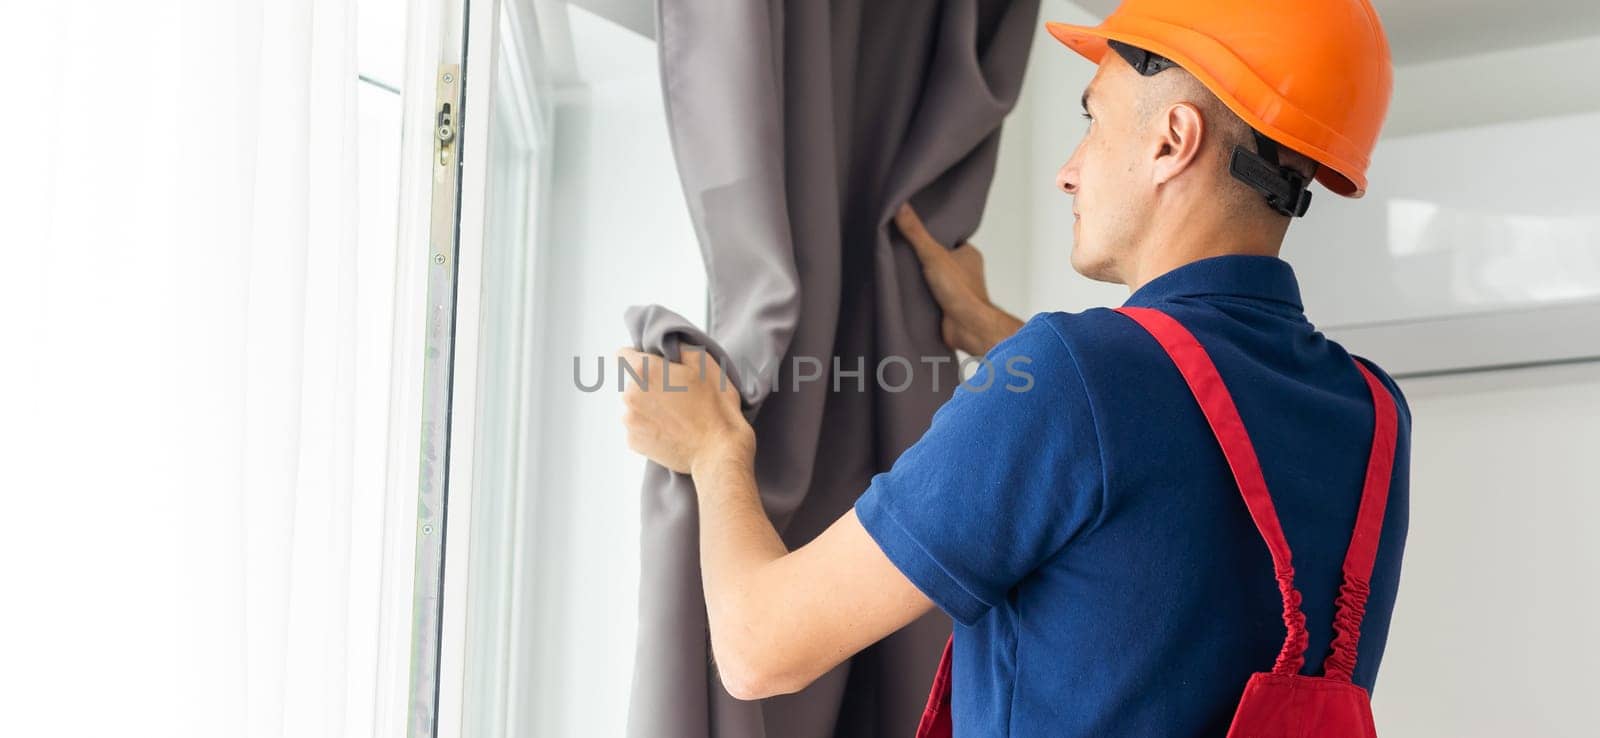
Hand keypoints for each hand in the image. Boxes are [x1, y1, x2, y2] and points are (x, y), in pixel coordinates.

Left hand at [617, 346, 754, 476]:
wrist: (719, 452)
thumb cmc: (715, 407)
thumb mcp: (705, 364)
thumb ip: (679, 347)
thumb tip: (668, 345)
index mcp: (644, 371)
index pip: (623, 354)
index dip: (641, 356)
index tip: (658, 366)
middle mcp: (629, 394)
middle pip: (632, 381)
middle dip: (650, 384)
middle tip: (678, 395)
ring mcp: (629, 420)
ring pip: (635, 405)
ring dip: (650, 406)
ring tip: (677, 416)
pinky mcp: (633, 442)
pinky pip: (638, 426)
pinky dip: (651, 427)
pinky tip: (672, 431)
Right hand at [893, 203, 1022, 354]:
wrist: (967, 327)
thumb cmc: (961, 292)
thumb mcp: (933, 254)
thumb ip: (915, 232)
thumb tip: (900, 207)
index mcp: (968, 254)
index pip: (947, 238)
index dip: (930, 233)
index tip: (912, 228)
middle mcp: (963, 271)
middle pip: (937, 257)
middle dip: (920, 255)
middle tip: (899, 247)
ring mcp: (954, 289)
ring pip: (931, 277)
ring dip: (917, 276)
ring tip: (896, 266)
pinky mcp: (945, 305)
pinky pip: (927, 294)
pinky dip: (917, 293)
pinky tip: (901, 289)